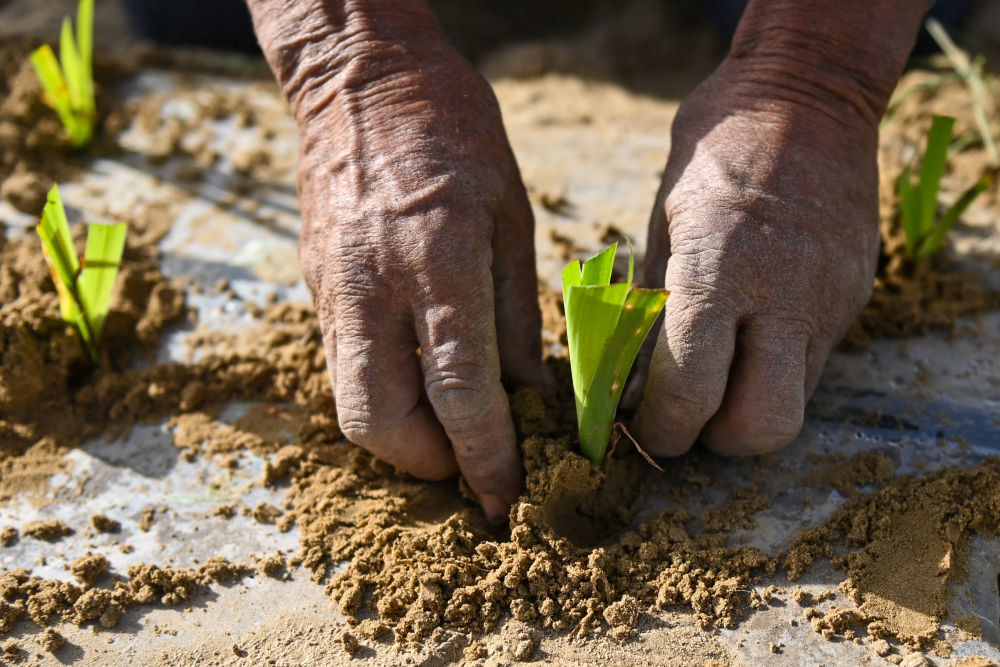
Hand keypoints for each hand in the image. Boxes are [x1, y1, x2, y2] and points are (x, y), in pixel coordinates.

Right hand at [261, 6, 546, 520]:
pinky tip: (415, 382)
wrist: (360, 81)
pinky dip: (380, 396)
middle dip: (428, 465)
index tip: (504, 497)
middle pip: (380, 421)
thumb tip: (526, 393)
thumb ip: (515, 313)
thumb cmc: (454, 133)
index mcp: (437, 260)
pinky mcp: (314, 287)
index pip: (458, 389)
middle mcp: (372, 286)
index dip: (486, 455)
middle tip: (469, 461)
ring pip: (350, 404)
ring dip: (401, 438)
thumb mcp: (510, 214)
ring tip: (446, 431)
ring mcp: (332, 290)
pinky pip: (342, 367)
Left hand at [633, 57, 882, 455]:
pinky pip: (812, 364)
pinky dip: (774, 372)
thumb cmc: (715, 152)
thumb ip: (653, 308)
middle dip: (717, 440)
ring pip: (796, 404)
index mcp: (719, 273)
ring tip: (715, 380)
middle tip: (687, 419)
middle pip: (762, 426)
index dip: (662, 428)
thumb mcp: (662, 222)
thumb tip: (631, 379)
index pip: (692, 392)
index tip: (645, 429)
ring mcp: (828, 301)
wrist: (806, 98)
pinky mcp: (853, 298)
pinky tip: (750, 337)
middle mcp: (784, 298)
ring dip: (747, 411)